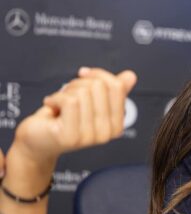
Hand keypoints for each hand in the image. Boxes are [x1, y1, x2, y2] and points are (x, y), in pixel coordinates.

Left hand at [9, 68, 136, 166]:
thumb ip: (111, 90)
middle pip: (99, 87)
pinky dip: (55, 98)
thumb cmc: (62, 118)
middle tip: (67, 95)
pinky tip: (51, 105)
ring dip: (65, 92)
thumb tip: (130, 76)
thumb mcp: (90, 100)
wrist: (37, 138)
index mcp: (116, 125)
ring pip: (83, 93)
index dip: (98, 74)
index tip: (84, 76)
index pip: (116, 87)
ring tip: (58, 103)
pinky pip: (70, 102)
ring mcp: (90, 137)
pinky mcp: (71, 136)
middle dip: (78, 83)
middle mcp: (107, 134)